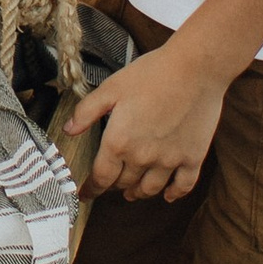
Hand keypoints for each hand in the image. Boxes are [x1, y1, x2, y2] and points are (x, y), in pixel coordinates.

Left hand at [74, 29, 235, 201]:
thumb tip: (68, 130)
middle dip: (113, 186)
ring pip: (150, 188)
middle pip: (124, 183)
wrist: (194, 68)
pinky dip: (174, 194)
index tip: (86, 194)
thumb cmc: (151, 74)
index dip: (91, 189)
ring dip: (139, 193)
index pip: (101, 177)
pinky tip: (168, 195)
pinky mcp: (193, 157)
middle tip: (110, 184)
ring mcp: (169, 160)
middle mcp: (143, 157)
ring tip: (133, 193)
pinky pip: (183, 185)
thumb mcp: (111, 88)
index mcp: (119, 142)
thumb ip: (87, 111)